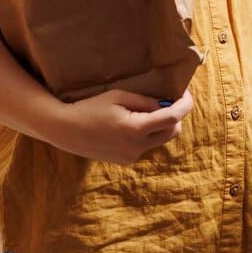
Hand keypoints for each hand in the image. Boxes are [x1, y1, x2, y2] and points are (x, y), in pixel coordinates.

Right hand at [48, 88, 193, 164]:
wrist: (65, 130)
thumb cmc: (91, 108)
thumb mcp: (119, 97)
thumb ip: (145, 102)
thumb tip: (166, 105)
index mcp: (135, 130)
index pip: (172, 118)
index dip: (184, 104)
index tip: (186, 92)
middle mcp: (136, 147)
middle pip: (172, 131)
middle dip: (175, 115)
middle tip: (165, 100)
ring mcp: (131, 156)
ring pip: (160, 139)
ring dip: (161, 125)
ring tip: (143, 111)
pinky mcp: (126, 160)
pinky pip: (146, 145)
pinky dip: (147, 133)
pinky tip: (130, 124)